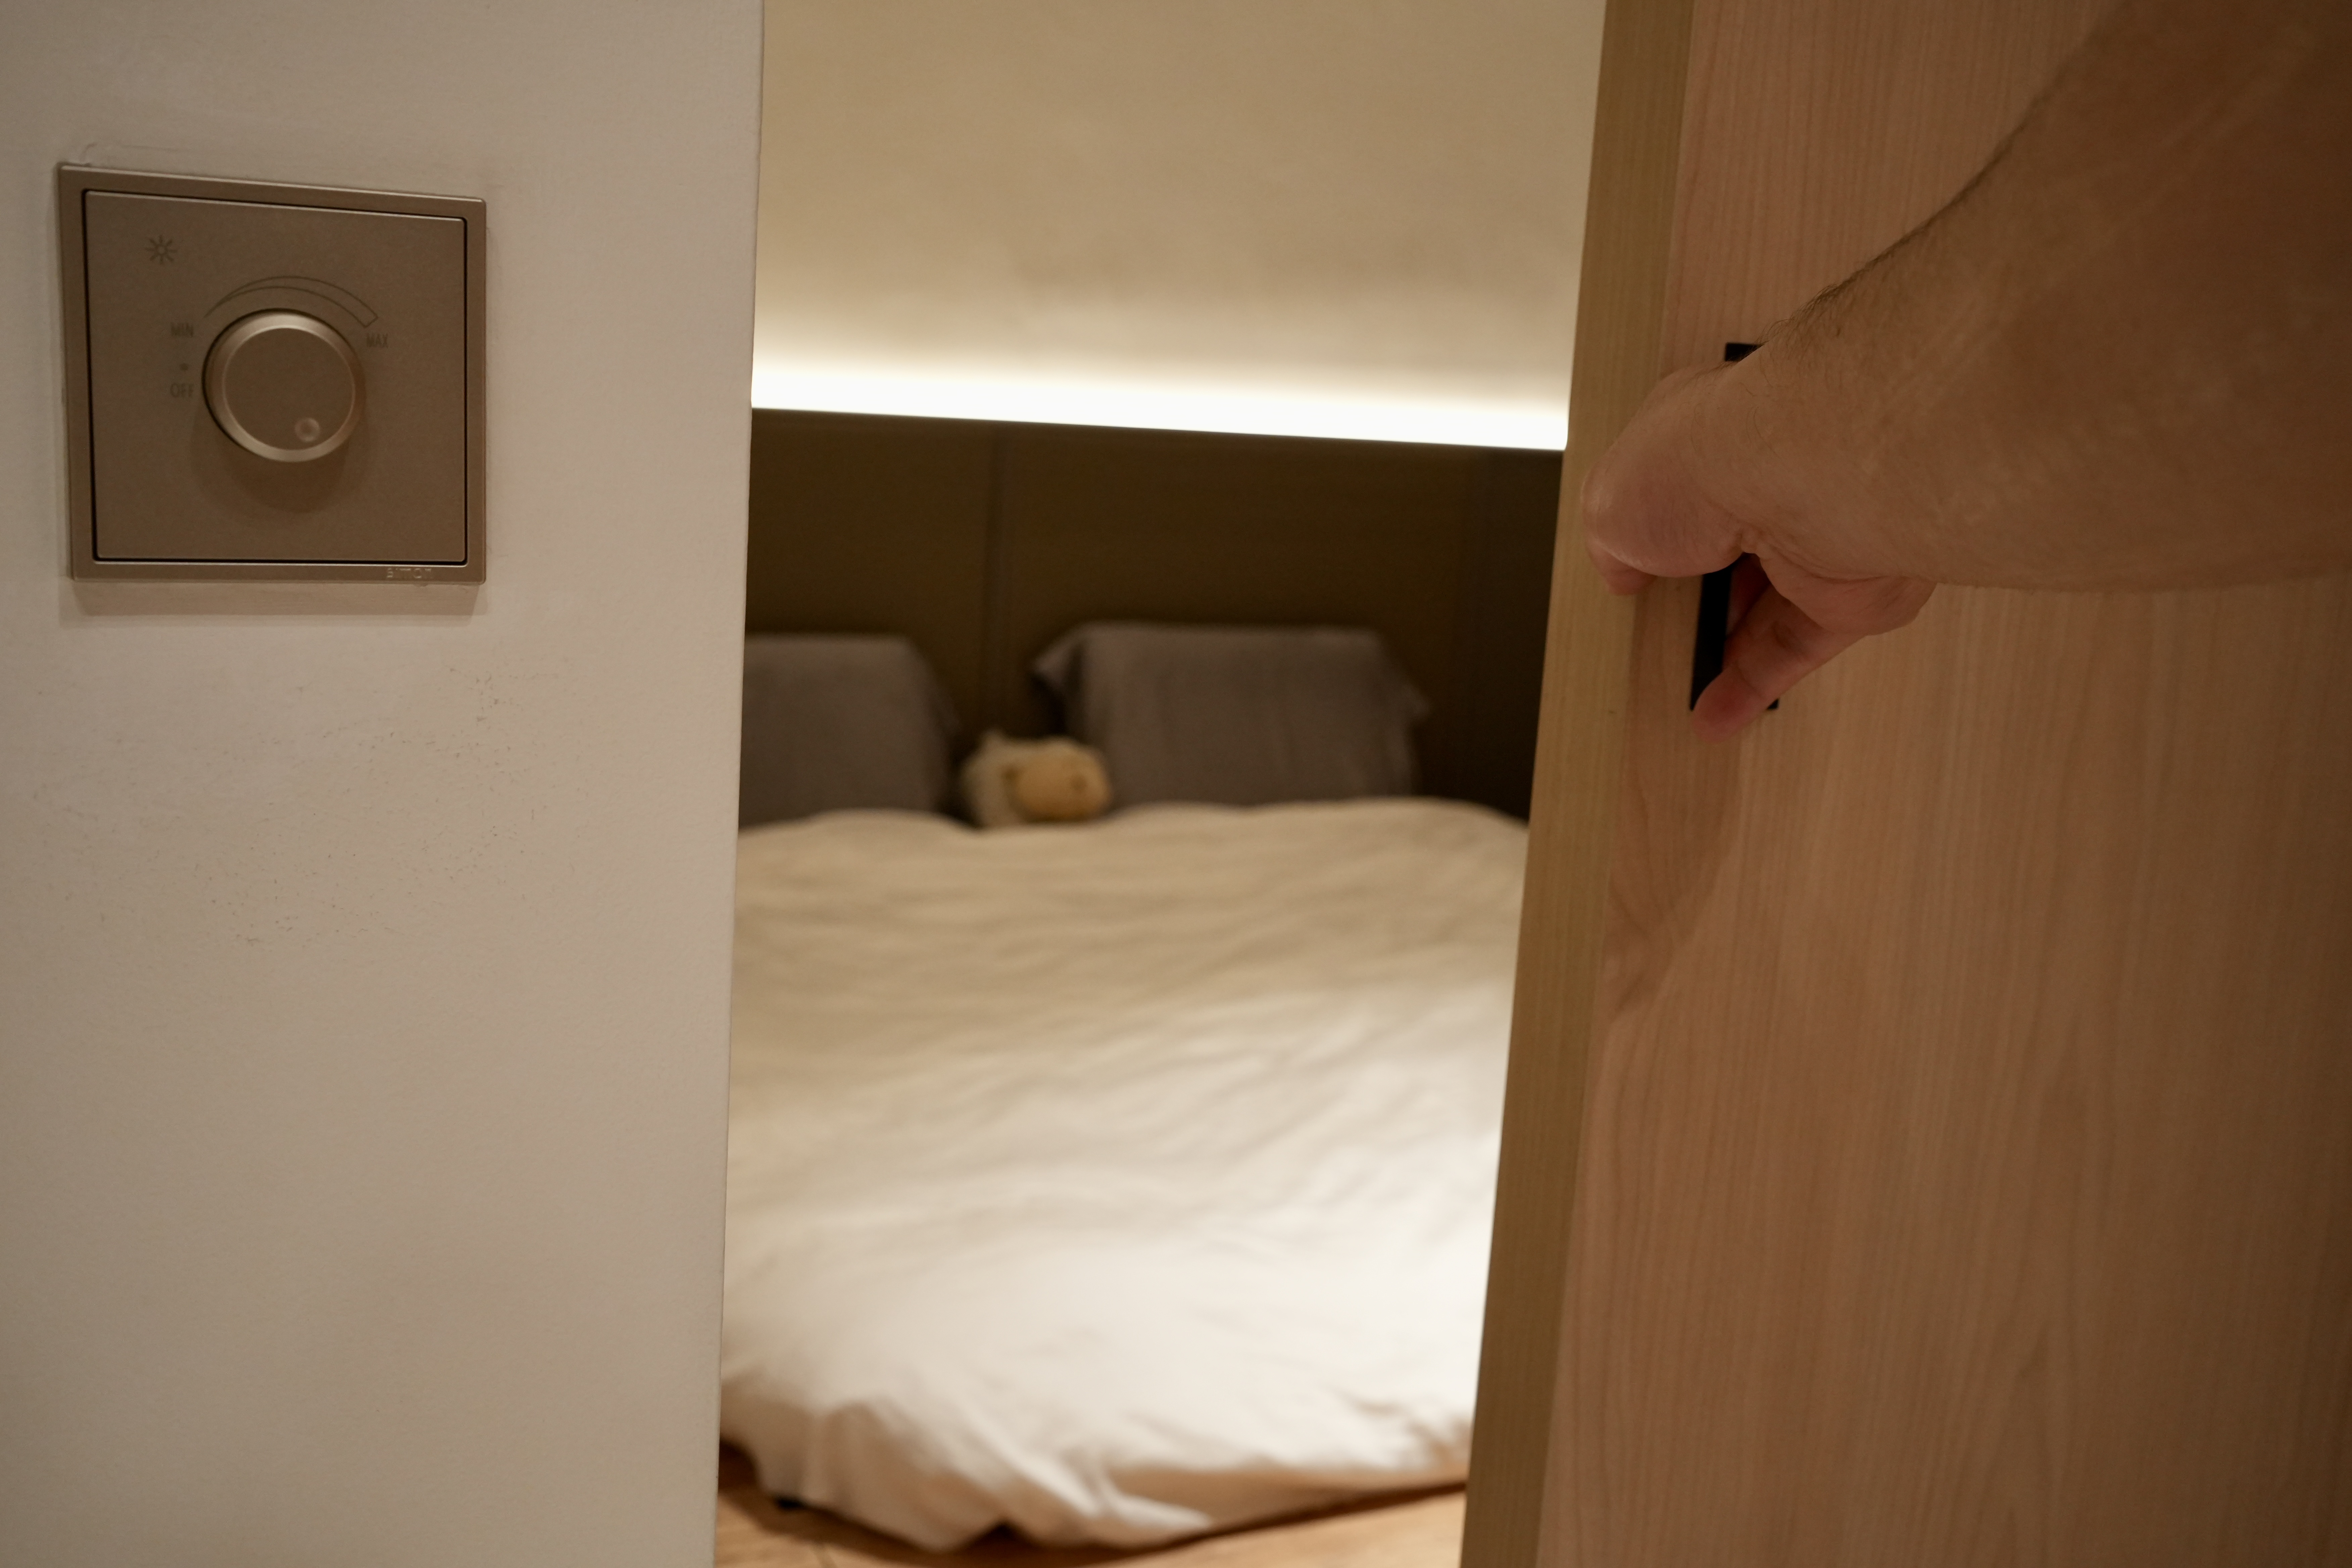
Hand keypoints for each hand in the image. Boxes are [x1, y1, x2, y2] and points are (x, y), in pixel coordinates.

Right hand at [1581, 360, 1934, 740]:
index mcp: (1711, 426)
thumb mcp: (1609, 504)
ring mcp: (1816, 528)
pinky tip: (1715, 712)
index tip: (1635, 552)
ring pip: (1769, 595)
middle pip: (1731, 535)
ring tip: (1682, 673)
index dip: (1657, 508)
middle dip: (1699, 576)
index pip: (1683, 466)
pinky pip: (1798, 641)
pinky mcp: (1848, 587)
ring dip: (1724, 641)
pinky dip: (1756, 679)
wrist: (1806, 477)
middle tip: (1663, 610)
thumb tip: (1624, 571)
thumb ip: (1614, 541)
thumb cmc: (1708, 460)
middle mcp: (1771, 469)